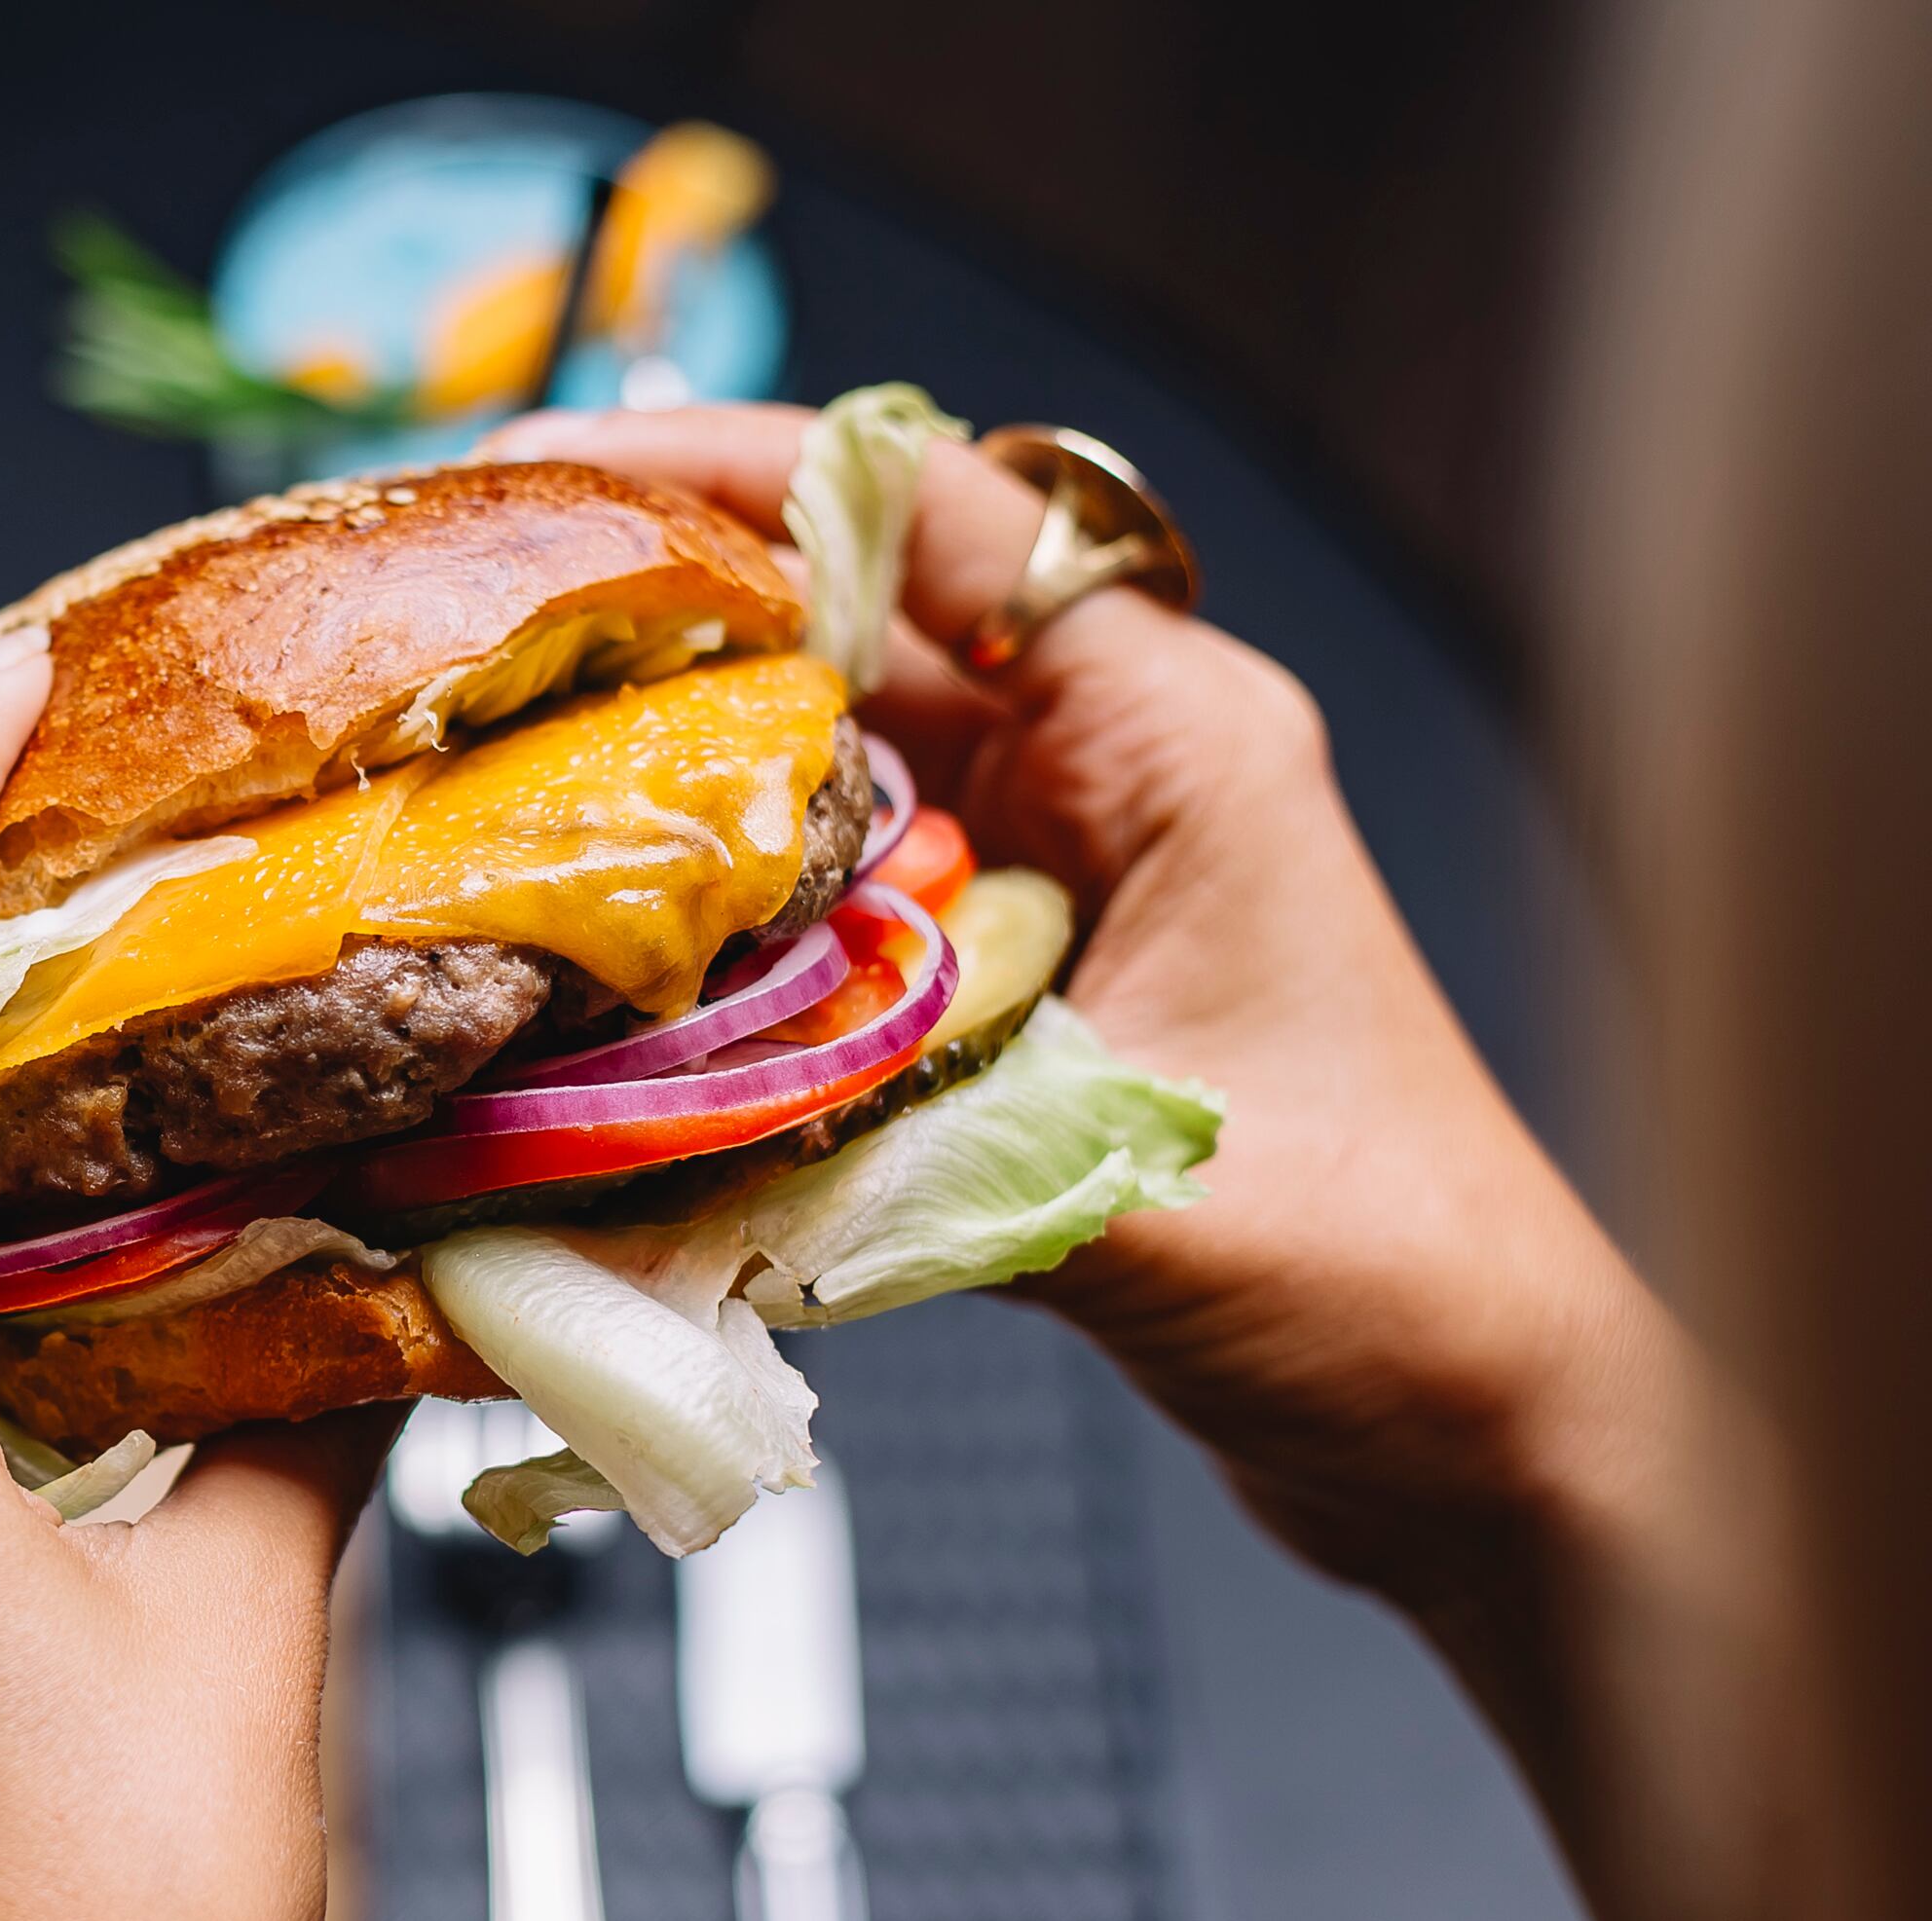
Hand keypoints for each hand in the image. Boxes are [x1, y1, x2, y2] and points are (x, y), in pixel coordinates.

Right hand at [488, 404, 1901, 1920]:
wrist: (1481, 1438)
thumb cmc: (1401, 1282)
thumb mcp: (1131, 1183)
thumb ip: (892, 1134)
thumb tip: (643, 1128)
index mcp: (1173, 736)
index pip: (927, 509)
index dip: (720, 470)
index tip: (542, 481)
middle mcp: (1105, 773)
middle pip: (835, 621)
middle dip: (641, 614)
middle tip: (450, 643)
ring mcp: (1052, 876)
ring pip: (809, 766)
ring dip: (658, 778)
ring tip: (476, 790)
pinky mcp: (1006, 987)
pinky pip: (815, 908)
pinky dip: (703, 924)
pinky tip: (588, 966)